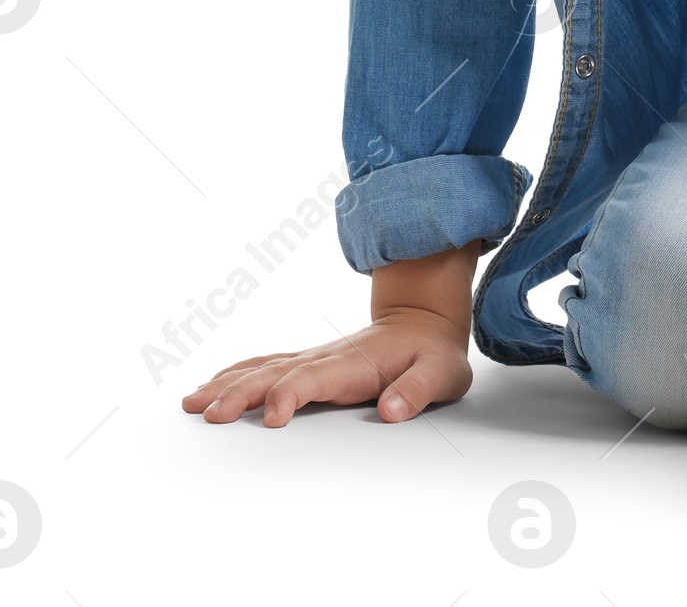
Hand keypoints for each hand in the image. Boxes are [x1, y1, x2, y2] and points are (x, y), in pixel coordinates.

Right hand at [181, 307, 473, 426]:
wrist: (426, 321)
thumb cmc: (432, 352)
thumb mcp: (440, 373)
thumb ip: (417, 390)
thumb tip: (392, 410)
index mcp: (354, 363)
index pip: (314, 378)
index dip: (291, 395)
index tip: (273, 417)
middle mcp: (326, 357)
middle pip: (276, 373)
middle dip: (241, 393)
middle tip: (207, 413)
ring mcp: (314, 357)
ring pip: (264, 367)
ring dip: (228, 383)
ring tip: (193, 401)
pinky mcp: (309, 361)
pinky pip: (267, 364)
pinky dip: (237, 373)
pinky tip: (214, 384)